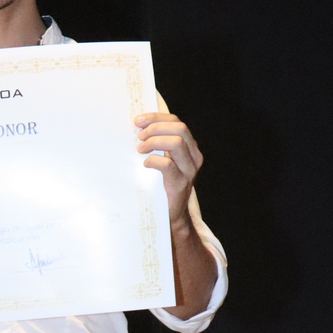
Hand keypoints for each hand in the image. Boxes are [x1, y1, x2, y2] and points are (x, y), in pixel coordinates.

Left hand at [134, 110, 203, 228]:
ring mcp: (189, 170)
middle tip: (139, 136)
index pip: (177, 122)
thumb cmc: (162, 185)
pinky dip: (153, 161)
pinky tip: (145, 164)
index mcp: (190, 147)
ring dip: (154, 142)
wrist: (170, 215)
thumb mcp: (164, 161)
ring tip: (140, 149)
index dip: (157, 118)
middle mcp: (194, 157)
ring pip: (176, 143)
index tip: (138, 120)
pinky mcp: (180, 184)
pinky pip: (167, 165)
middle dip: (155, 127)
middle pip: (179, 128)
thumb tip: (138, 128)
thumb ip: (159, 145)